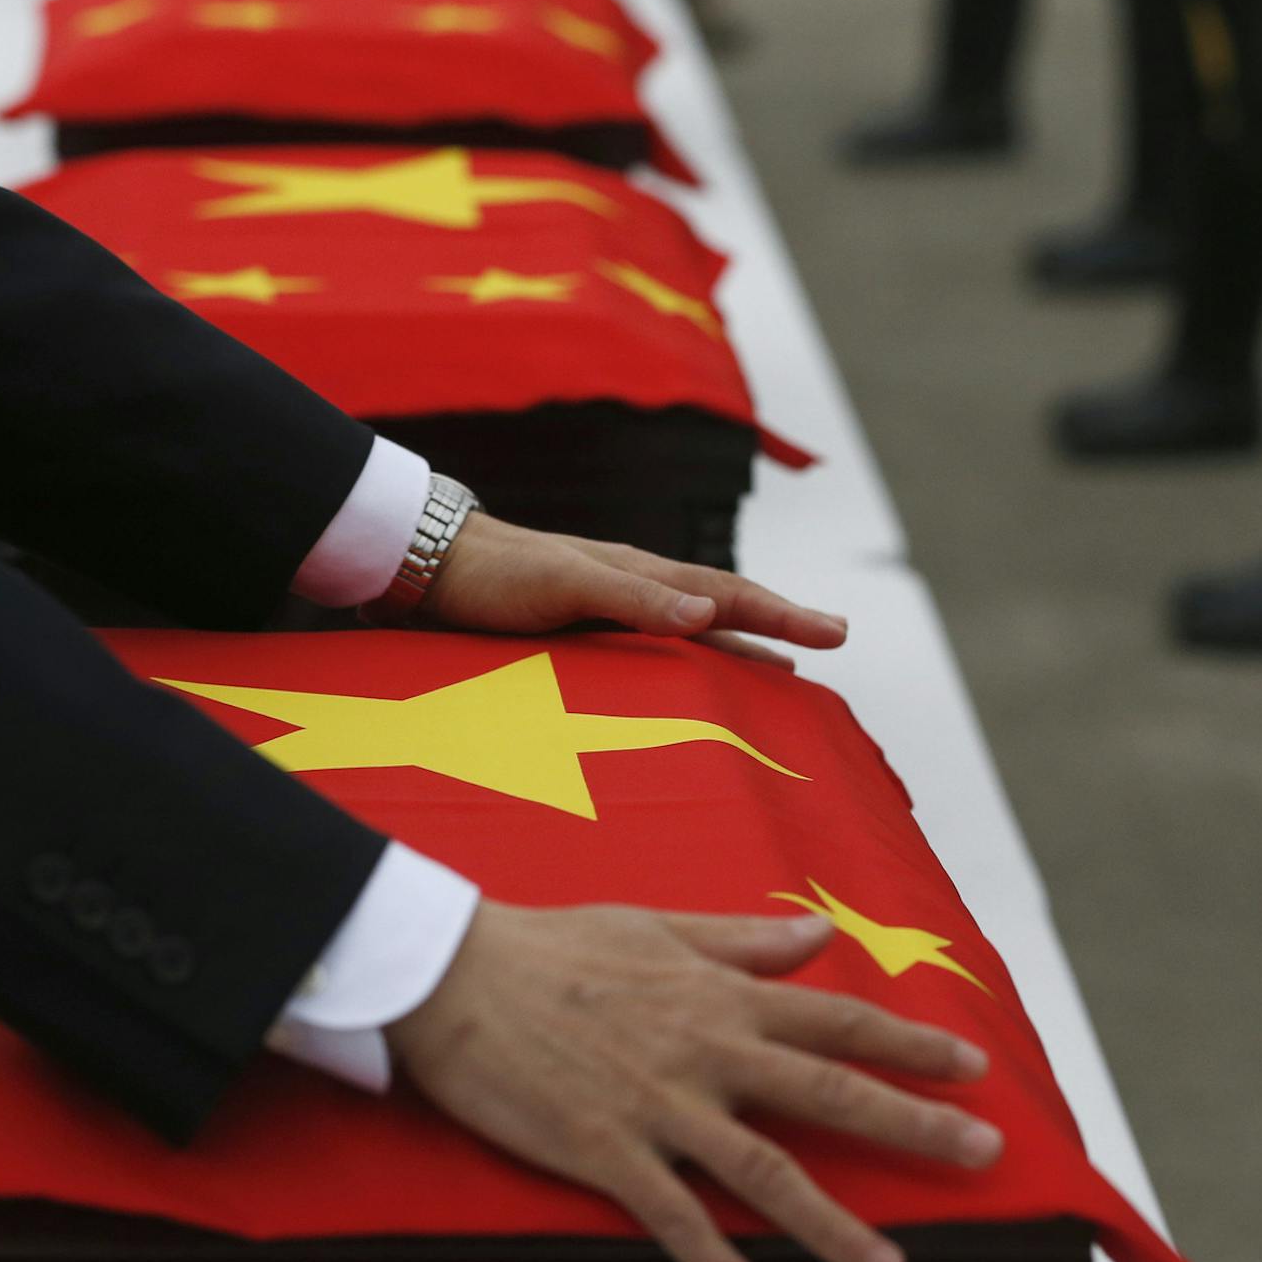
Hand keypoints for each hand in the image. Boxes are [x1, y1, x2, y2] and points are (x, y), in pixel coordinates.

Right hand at [387, 901, 1001, 1261]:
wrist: (452, 973)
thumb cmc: (549, 943)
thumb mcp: (653, 925)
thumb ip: (739, 939)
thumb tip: (817, 935)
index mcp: (717, 994)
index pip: (834, 1021)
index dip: (908, 1044)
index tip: (971, 1066)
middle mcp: (705, 1050)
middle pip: (828, 1093)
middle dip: (914, 1125)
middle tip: (984, 1156)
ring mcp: (659, 1105)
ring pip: (766, 1172)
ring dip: (835, 1224)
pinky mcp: (606, 1151)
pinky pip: (677, 1221)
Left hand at [416, 512, 848, 669]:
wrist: (426, 568)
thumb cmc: (494, 574)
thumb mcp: (565, 583)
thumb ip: (633, 597)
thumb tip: (708, 611)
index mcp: (639, 574)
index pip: (727, 594)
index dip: (783, 615)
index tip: (836, 635)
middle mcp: (630, 592)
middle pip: (717, 613)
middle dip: (772, 631)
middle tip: (825, 649)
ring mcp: (603, 614)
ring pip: (685, 635)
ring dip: (731, 652)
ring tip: (774, 674)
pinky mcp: (572, 637)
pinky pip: (646, 657)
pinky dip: (679, 671)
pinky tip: (679, 692)